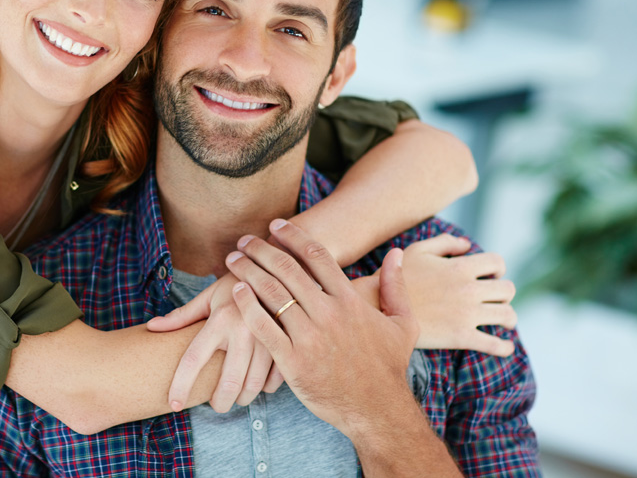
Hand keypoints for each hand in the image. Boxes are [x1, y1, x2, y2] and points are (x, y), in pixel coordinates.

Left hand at [147, 273, 282, 411]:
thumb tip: (151, 327)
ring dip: (242, 399)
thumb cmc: (235, 286)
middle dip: (219, 403)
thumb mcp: (208, 297)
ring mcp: (267, 339)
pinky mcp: (285, 344)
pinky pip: (274, 380)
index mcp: (219, 319)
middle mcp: (243, 330)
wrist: (276, 269)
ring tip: (236, 397)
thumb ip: (182, 316)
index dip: (180, 385)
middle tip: (215, 405)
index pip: (193, 360)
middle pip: (227, 384)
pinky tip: (257, 385)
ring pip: (252, 386)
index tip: (173, 404)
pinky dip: (264, 389)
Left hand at [226, 220, 418, 438]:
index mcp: (351, 301)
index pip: (317, 256)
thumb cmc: (389, 368)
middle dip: (262, 249)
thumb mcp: (403, 324)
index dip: (293, 236)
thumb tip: (396, 253)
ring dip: (248, 271)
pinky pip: (263, 328)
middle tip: (245, 239)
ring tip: (233, 259)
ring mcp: (310, 338)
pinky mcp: (293, 362)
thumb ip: (396, 286)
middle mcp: (329, 314)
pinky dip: (246, 306)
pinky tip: (235, 291)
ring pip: (272, 294)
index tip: (276, 225)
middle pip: (288, 269)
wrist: (378, 412)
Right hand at [401, 234, 516, 355]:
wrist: (378, 306)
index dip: (497, 269)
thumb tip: (467, 244)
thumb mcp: (417, 250)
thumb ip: (444, 243)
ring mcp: (467, 314)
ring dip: (508, 318)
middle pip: (507, 290)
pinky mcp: (461, 337)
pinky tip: (505, 347)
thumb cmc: (395, 276)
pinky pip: (494, 345)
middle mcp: (469, 289)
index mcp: (460, 267)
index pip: (497, 263)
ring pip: (507, 316)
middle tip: (496, 299)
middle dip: (503, 293)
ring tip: (503, 322)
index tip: (491, 276)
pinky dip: (504, 347)